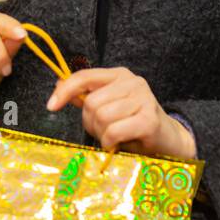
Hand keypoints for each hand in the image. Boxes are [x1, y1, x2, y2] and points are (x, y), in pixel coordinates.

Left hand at [46, 67, 194, 157]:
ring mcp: (143, 98)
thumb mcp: (109, 107)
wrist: (168, 141)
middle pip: (91, 102)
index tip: (51, 106)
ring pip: (102, 117)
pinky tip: (119, 143)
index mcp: (119, 75)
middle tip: (104, 131)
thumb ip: (87, 96)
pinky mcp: (149, 119)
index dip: (65, 91)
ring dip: (102, 134)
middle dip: (91, 123)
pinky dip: (110, 142)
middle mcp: (133, 82)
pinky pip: (113, 131)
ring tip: (114, 137)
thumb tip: (59, 83)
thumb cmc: (134, 125)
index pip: (84, 77)